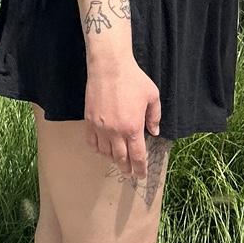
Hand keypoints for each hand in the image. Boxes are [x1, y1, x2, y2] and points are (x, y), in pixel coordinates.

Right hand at [84, 59, 162, 180]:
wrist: (109, 67)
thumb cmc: (133, 79)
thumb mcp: (152, 95)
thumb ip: (154, 116)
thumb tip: (154, 132)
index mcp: (133, 128)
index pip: (137, 156)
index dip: (140, 168)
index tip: (141, 175)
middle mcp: (116, 132)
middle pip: (120, 159)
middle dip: (127, 168)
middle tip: (130, 172)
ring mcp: (100, 128)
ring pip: (105, 153)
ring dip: (113, 159)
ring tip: (118, 160)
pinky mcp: (89, 122)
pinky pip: (92, 143)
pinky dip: (98, 150)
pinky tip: (103, 149)